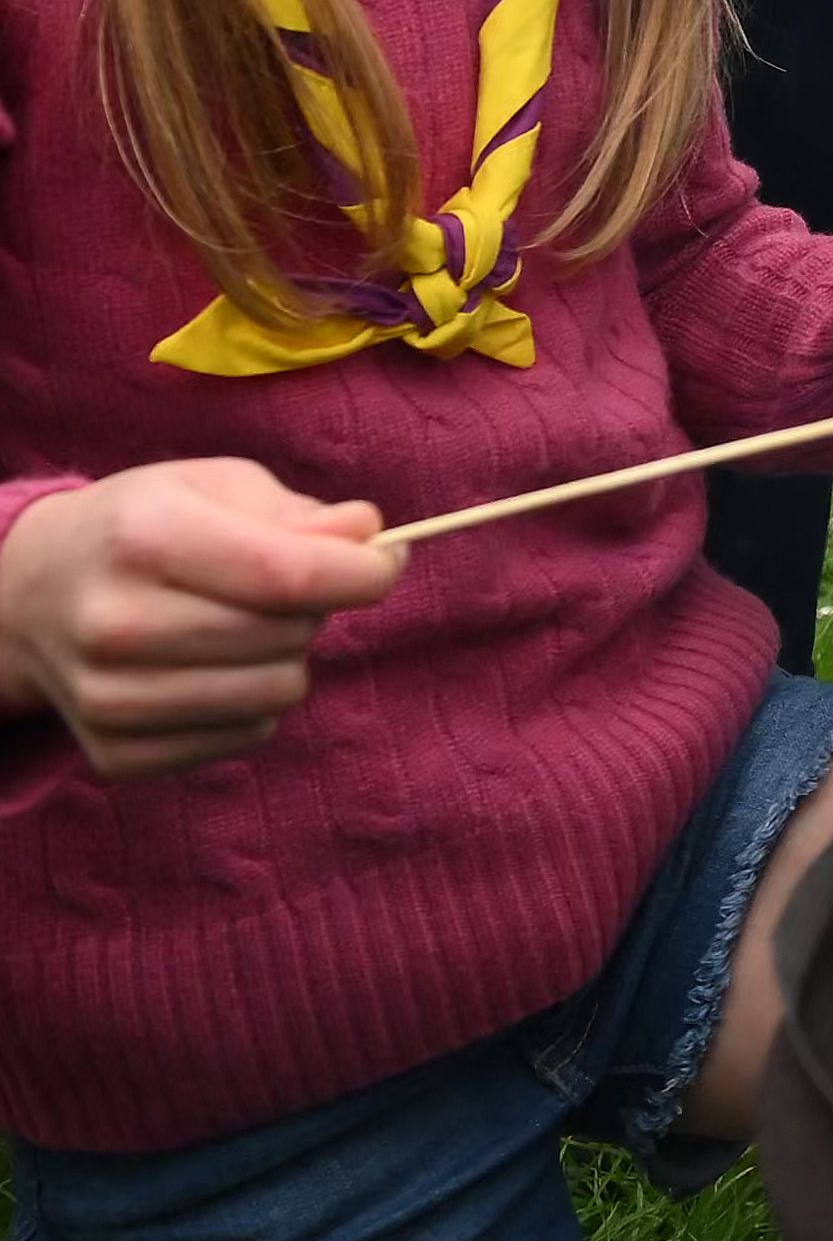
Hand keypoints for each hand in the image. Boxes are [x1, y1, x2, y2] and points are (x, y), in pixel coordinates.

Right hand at [0, 461, 406, 779]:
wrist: (32, 594)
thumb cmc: (143, 524)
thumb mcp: (216, 486)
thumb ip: (299, 513)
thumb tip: (370, 537)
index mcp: (147, 536)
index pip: (284, 573)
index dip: (360, 573)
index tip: (390, 562)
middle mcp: (116, 623)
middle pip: (285, 638)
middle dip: (318, 608)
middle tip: (295, 585)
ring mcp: (106, 699)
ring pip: (271, 700)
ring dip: (288, 661)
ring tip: (254, 628)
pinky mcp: (112, 755)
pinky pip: (240, 743)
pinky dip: (253, 709)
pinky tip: (218, 670)